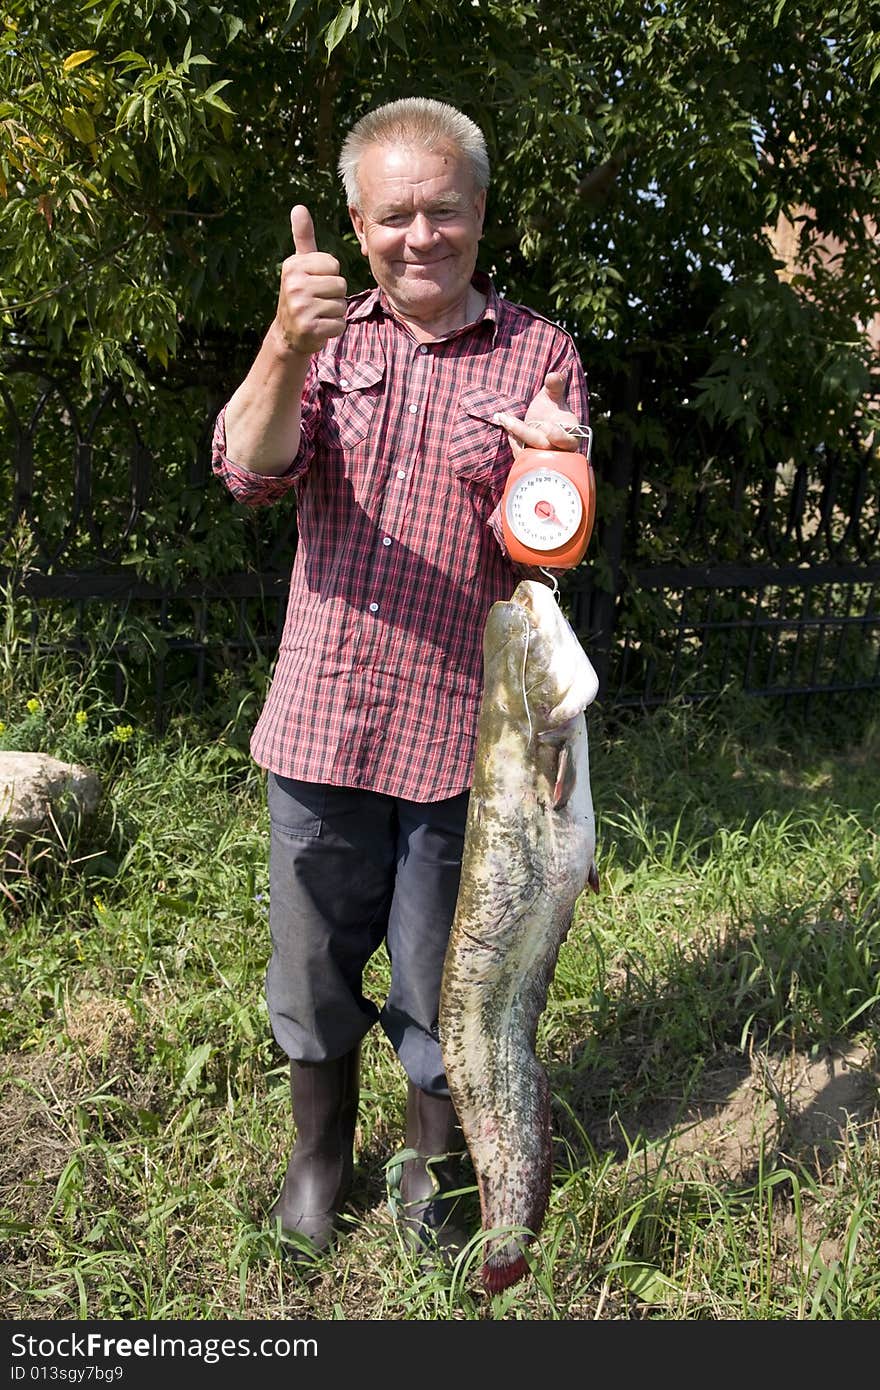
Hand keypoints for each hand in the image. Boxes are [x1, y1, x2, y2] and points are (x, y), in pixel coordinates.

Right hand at [273, 205, 347, 355]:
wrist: (288, 334)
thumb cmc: (300, 294)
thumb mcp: (300, 265)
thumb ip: (303, 237)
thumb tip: (299, 207)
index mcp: (293, 266)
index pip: (334, 265)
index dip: (330, 276)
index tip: (315, 284)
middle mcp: (294, 284)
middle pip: (340, 285)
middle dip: (334, 296)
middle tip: (316, 302)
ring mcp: (301, 307)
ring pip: (341, 305)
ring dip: (334, 312)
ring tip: (318, 314)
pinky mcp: (309, 328)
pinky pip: (339, 324)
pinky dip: (334, 328)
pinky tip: (319, 327)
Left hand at [493, 372, 580, 454]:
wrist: (542, 421)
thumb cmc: (552, 408)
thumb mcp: (553, 394)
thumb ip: (555, 385)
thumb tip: (553, 375)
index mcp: (571, 435)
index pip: (568, 441)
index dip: (559, 437)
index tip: (547, 426)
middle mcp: (559, 450)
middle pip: (542, 445)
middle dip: (524, 432)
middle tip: (507, 419)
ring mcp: (544, 457)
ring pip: (528, 453)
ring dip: (515, 435)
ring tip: (503, 418)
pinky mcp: (532, 460)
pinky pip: (521, 456)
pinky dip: (512, 442)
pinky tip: (506, 425)